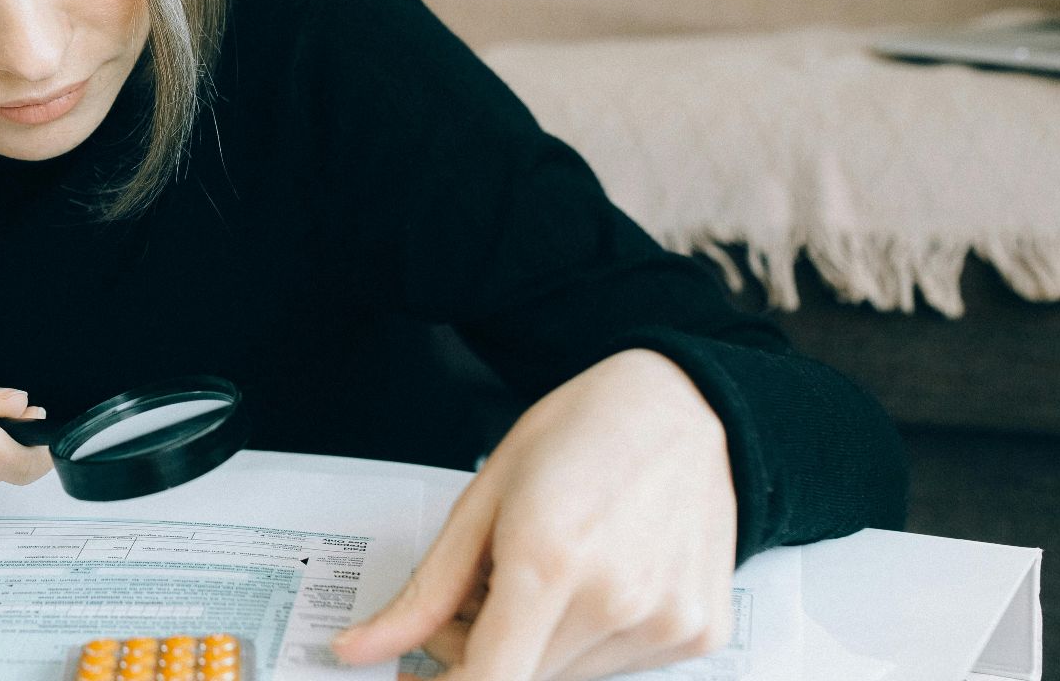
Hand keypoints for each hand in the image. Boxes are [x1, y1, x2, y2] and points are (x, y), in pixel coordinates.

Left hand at [334, 349, 736, 680]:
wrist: (682, 407)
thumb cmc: (580, 433)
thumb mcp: (483, 499)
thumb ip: (426, 590)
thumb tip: (360, 648)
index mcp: (550, 558)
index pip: (489, 680)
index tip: (420, 675)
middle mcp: (615, 600)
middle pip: (521, 678)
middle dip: (477, 654)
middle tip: (466, 602)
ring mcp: (666, 621)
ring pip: (566, 677)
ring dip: (532, 648)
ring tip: (531, 581)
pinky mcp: (700, 631)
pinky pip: (617, 665)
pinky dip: (585, 640)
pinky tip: (587, 583)